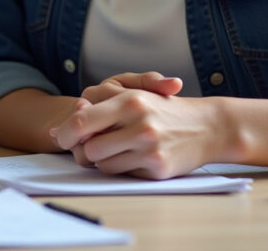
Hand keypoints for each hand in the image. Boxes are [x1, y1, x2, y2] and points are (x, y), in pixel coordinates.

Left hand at [49, 72, 229, 178]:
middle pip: (89, 148)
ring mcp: (150, 149)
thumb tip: (59, 129)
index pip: (81, 122)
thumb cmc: (163, 108)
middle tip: (91, 142)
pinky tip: (133, 156)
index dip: (66, 132)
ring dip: (103, 159)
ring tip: (116, 147)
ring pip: (103, 164)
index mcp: (129, 101)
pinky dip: (121, 167)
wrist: (209, 126)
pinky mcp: (158, 169)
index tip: (62, 136)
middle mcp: (139, 125)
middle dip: (85, 148)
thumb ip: (97, 102)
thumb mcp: (133, 92)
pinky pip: (122, 174)